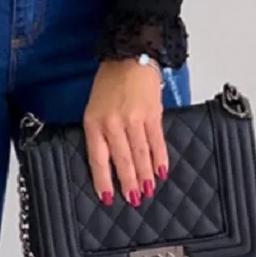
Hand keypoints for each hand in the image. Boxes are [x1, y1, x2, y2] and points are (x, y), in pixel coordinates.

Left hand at [82, 58, 168, 207]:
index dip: (103, 180)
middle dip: (128, 182)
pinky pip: (156, 142)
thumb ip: (100, 132)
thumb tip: (109, 161)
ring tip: (147, 190)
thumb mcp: (94, 107)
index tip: (107, 197)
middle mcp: (113, 122)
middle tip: (133, 199)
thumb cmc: (109, 81)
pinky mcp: (152, 114)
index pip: (98, 158)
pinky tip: (161, 171)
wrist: (128, 56)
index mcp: (94, 122)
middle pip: (121, 160)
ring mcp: (133, 119)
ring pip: (140, 154)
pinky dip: (160, 159)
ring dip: (145, 175)